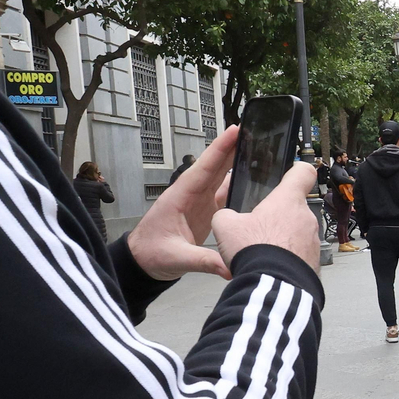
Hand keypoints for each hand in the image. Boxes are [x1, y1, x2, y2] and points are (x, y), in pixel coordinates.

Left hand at [127, 126, 237, 280]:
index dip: (219, 149)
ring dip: (235, 163)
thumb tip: (230, 267)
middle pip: (215, 167)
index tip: (234, 131)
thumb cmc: (151, 254)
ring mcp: (198, 203)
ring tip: (256, 150)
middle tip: (251, 132)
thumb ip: (203, 261)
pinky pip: (223, 194)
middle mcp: (190, 195)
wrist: (142, 262)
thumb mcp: (176, 258)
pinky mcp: (205, 212)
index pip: (203, 169)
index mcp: (180, 197)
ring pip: (220, 178)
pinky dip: (236, 185)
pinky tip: (250, 180)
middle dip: (232, 148)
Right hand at [212, 162, 320, 273]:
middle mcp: (306, 218)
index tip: (291, 172)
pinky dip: (288, 257)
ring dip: (283, 238)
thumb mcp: (226, 226)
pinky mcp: (314, 261)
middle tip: (259, 226)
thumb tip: (226, 217)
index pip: (302, 172)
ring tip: (263, 250)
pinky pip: (301, 253)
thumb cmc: (255, 253)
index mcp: (287, 200)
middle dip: (278, 215)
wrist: (274, 287)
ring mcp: (313, 240)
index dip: (296, 170)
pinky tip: (272, 265)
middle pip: (294, 207)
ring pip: (297, 232)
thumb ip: (226, 214)